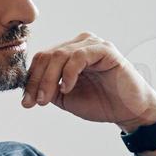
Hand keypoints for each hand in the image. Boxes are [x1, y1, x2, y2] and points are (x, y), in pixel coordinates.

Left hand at [21, 31, 155, 131]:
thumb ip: (48, 88)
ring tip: (47, 99)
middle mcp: (78, 44)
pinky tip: (67, 88)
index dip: (30, 81)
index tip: (26, 103)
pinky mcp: (105, 50)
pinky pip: (78, 57)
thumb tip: (26, 87)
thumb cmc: (101, 102)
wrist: (129, 111)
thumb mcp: (66, 97)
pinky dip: (68, 74)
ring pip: (59, 56)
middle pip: (47, 56)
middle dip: (37, 81)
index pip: (42, 60)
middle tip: (35, 103)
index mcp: (68, 53)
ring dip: (49, 79)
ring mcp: (92, 44)